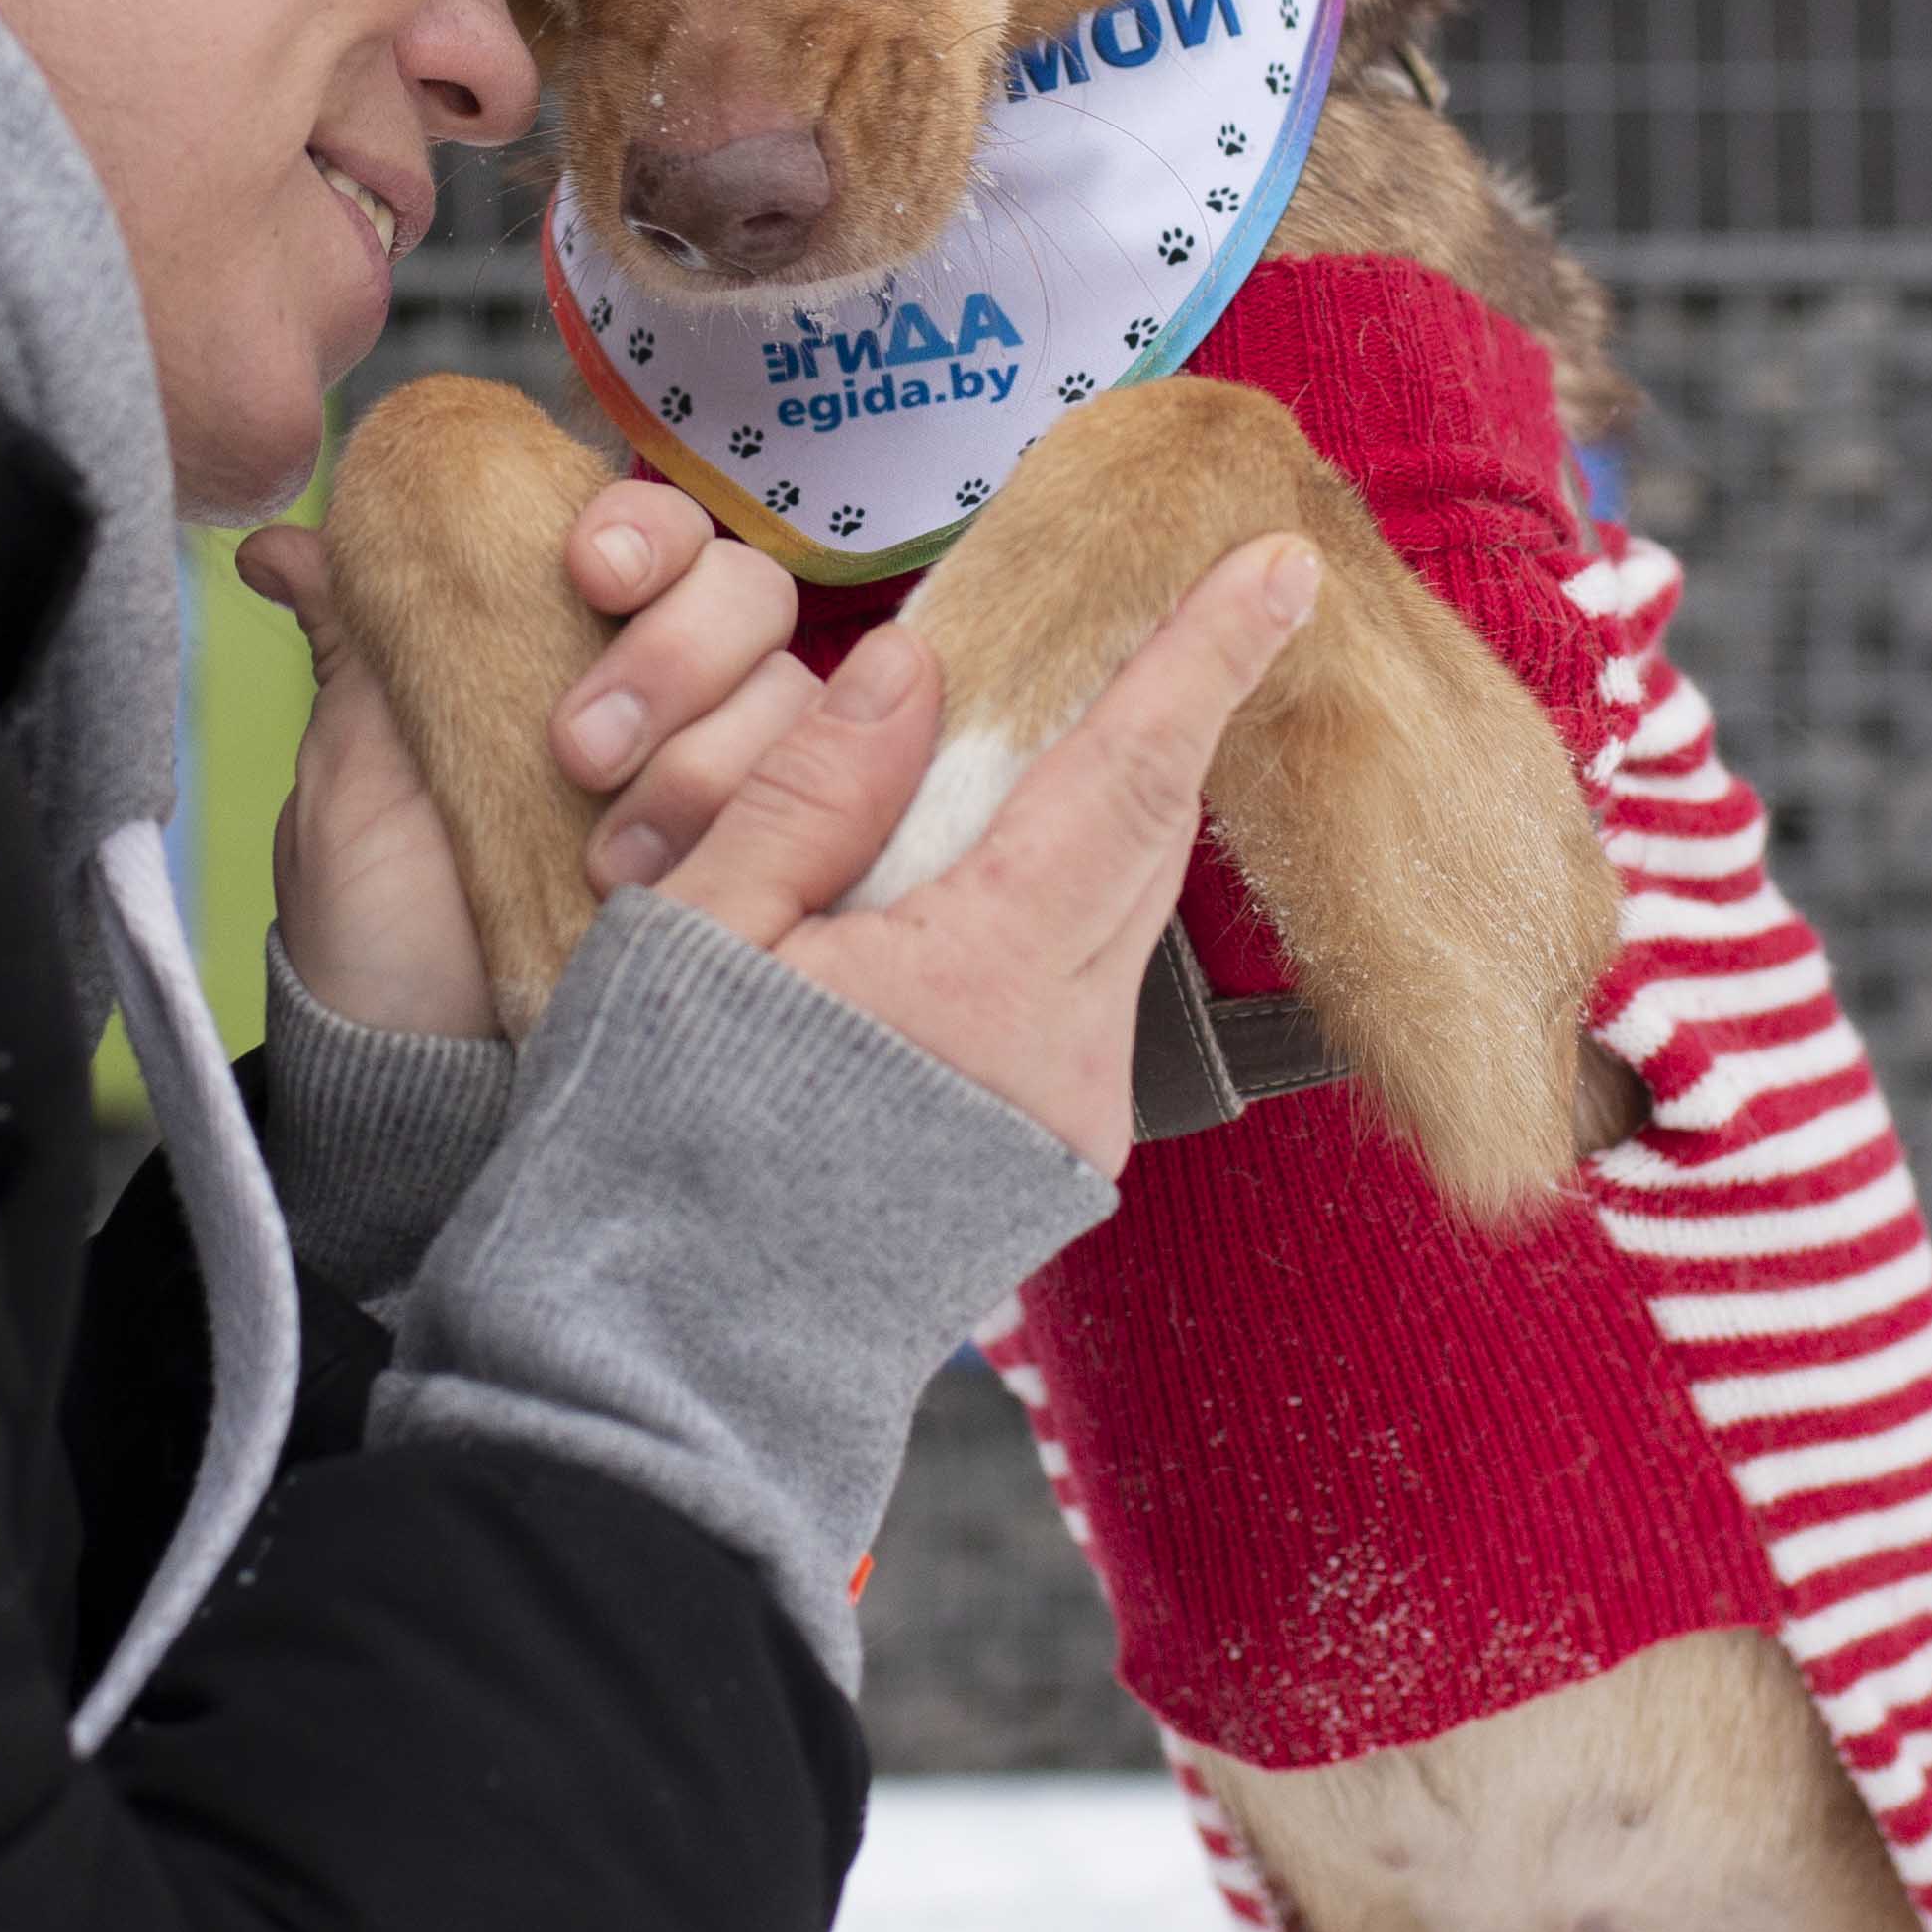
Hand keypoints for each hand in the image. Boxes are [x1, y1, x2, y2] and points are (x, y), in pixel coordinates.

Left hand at [239, 479, 824, 1039]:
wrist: (427, 1085)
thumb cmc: (385, 937)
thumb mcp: (354, 780)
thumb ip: (357, 649)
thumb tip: (278, 545)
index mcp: (568, 645)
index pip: (652, 532)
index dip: (640, 527)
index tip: (586, 569)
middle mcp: (672, 697)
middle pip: (745, 593)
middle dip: (674, 650)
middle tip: (578, 746)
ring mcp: (737, 781)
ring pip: (791, 693)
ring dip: (704, 759)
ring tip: (608, 858)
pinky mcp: (790, 861)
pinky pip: (835, 796)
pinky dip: (771, 822)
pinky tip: (676, 881)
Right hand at [654, 537, 1321, 1174]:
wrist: (667, 1363)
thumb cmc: (653, 1149)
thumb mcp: (697, 937)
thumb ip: (810, 791)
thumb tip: (913, 669)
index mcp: (981, 986)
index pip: (1126, 779)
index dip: (1203, 660)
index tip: (1278, 568)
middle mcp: (1065, 1054)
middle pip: (1147, 838)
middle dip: (1169, 714)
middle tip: (1197, 603)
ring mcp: (1072, 1112)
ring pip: (1121, 908)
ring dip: (1111, 804)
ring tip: (1087, 711)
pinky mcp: (1054, 1151)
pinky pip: (1087, 979)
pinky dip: (1066, 891)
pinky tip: (1004, 852)